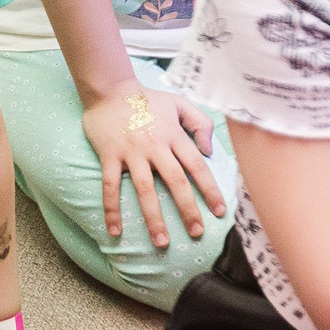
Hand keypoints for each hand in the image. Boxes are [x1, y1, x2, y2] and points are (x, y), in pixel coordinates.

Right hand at [80, 86, 226, 249]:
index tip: (219, 211)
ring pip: (145, 189)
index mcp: (174, 135)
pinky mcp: (109, 155)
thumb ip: (200, 124)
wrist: (109, 88)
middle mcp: (155, 146)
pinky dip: (111, 209)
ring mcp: (131, 152)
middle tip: (197, 233)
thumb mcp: (180, 103)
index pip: (197, 166)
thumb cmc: (147, 98)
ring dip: (154, 217)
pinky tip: (115, 231)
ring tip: (162, 242)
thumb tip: (209, 151)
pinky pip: (110, 186)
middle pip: (175, 182)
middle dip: (188, 209)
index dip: (210, 189)